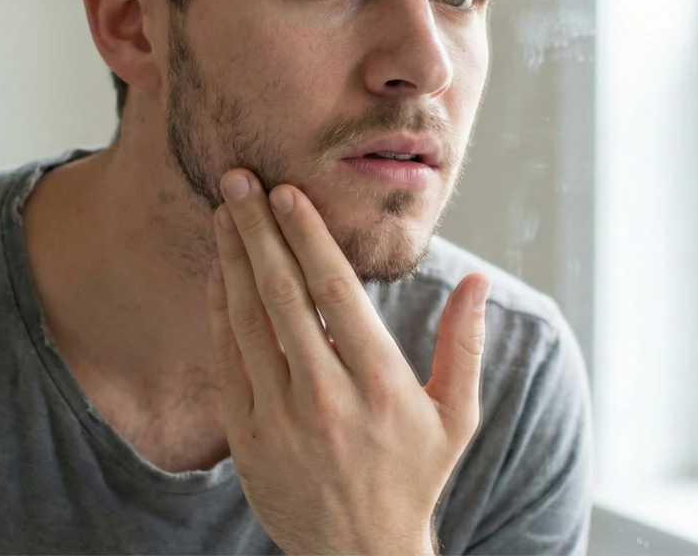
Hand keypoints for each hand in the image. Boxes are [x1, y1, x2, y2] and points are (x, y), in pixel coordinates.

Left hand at [206, 169, 490, 555]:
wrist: (358, 554)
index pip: (335, 292)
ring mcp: (281, 418)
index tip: (289, 194)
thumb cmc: (413, 476)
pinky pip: (228, 359)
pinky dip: (219, 311)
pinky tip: (219, 273)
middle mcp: (327, 397)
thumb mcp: (455, 416)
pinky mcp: (247, 437)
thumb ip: (463, 344)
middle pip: (283, 294)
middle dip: (259, 230)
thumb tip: (479, 279)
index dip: (307, 236)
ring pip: (248, 321)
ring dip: (232, 260)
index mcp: (381, 385)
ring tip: (225, 212)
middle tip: (240, 179)